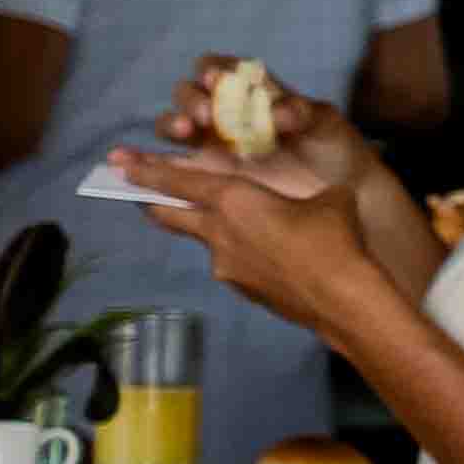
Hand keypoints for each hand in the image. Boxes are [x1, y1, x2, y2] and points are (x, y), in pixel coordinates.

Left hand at [117, 148, 389, 339]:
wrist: (343, 300)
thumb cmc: (335, 240)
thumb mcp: (330, 201)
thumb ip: (309, 196)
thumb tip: (321, 200)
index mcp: (235, 200)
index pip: (180, 181)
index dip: (149, 170)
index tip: (120, 164)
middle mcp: (219, 232)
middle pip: (170, 215)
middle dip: (151, 201)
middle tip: (136, 193)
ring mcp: (227, 266)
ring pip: (208, 241)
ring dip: (213, 232)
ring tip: (246, 230)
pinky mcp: (243, 290)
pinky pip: (236, 265)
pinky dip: (245, 256)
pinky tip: (276, 260)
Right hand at [153, 58, 371, 199]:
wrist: (343, 192)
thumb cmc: (334, 148)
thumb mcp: (327, 125)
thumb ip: (304, 113)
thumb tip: (278, 112)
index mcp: (250, 92)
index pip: (218, 70)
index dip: (212, 72)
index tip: (218, 82)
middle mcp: (224, 114)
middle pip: (189, 96)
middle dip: (192, 102)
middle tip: (206, 119)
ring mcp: (211, 145)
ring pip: (173, 126)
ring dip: (172, 125)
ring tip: (186, 134)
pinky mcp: (204, 177)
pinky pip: (166, 168)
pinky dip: (141, 163)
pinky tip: (121, 163)